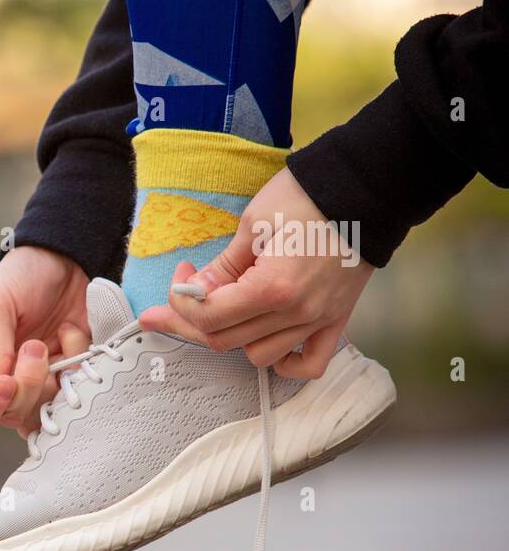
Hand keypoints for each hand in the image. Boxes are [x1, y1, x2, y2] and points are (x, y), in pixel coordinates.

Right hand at [0, 246, 90, 435]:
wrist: (65, 259)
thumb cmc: (20, 278)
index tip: (4, 382)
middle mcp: (5, 383)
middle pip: (10, 417)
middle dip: (27, 385)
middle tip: (35, 346)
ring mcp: (40, 382)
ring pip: (44, 412)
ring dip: (53, 376)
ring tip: (55, 337)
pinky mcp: (70, 375)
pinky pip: (77, 391)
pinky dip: (79, 364)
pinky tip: (71, 333)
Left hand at [139, 168, 372, 377]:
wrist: (370, 187)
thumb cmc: (310, 195)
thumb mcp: (254, 223)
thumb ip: (224, 266)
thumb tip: (196, 291)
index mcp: (272, 288)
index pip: (209, 317)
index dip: (181, 301)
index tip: (181, 276)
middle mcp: (297, 313)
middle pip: (225, 341)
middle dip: (193, 319)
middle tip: (185, 292)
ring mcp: (319, 320)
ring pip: (259, 355)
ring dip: (234, 336)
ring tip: (228, 307)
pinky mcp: (337, 319)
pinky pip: (309, 363)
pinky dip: (286, 362)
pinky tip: (266, 338)